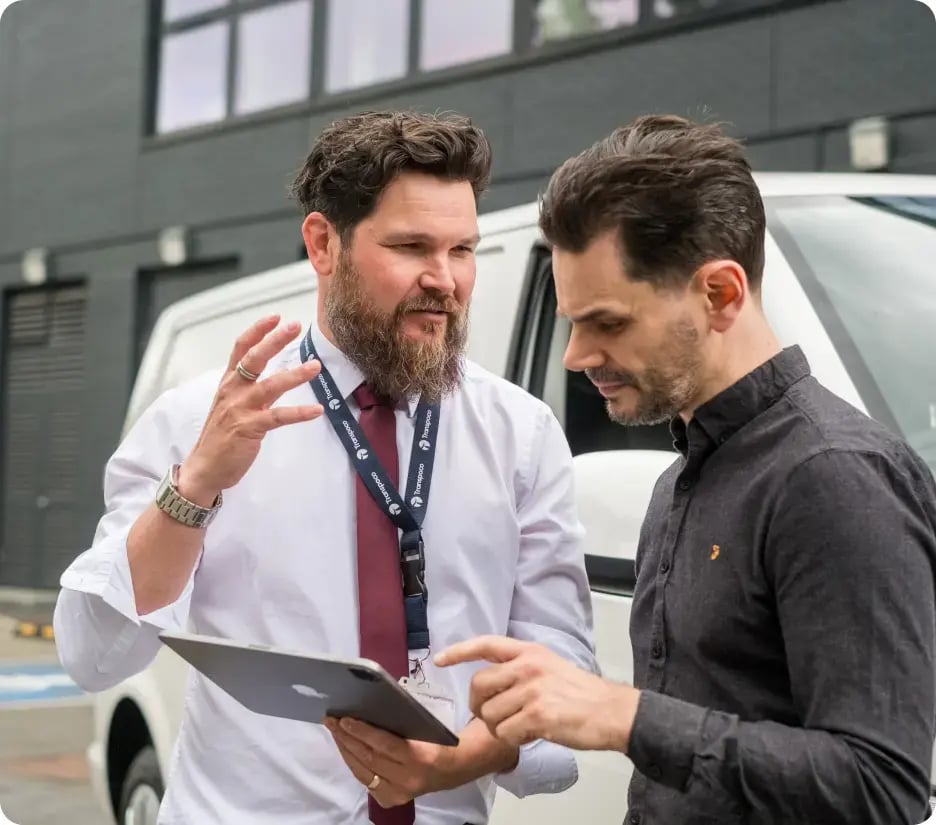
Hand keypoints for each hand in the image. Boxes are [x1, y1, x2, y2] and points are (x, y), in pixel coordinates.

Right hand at [179, 315, 323, 501]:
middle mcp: (232, 391)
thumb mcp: (232, 406)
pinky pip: (278, 417)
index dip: (258, 331)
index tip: (276, 317)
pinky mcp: (249, 428)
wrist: (204, 468)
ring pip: (270, 385)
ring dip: (295, 375)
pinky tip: (316, 410)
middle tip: (294, 326)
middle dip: (275, 340)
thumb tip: (277, 376)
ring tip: (315, 367)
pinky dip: (299, 413)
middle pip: (254, 358)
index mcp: (228, 383)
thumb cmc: (221, 437)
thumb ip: (252, 390)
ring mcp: (240, 409)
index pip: (241, 349)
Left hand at [323, 716, 516, 807]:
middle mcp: (410, 779)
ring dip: (346, 750)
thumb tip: (372, 704)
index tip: (343, 718)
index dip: (361, 731)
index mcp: (422, 758)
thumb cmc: (445, 736)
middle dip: (346, 737)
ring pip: (364, 771)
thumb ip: (404, 719)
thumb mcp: (429, 723)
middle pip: (369, 758)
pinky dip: (354, 763)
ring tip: (334, 730)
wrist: (461, 765)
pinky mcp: (394, 799)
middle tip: (331, 719)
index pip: (384, 745)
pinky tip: (346, 747)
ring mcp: (400, 792)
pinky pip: (367, 780)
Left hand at [435, 636, 639, 752]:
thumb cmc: (581, 693)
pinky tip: (531, 735)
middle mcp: (528, 667)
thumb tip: (491, 684)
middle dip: (478, 705)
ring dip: (500, 727)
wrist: (611, 711)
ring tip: (522, 725)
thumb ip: (521, 669)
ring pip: (490, 714)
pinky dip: (513, 740)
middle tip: (490, 715)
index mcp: (530, 651)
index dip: (459, 651)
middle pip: (479, 685)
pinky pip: (505, 733)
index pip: (486, 644)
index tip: (440, 660)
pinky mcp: (538, 716)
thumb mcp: (549, 666)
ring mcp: (532, 691)